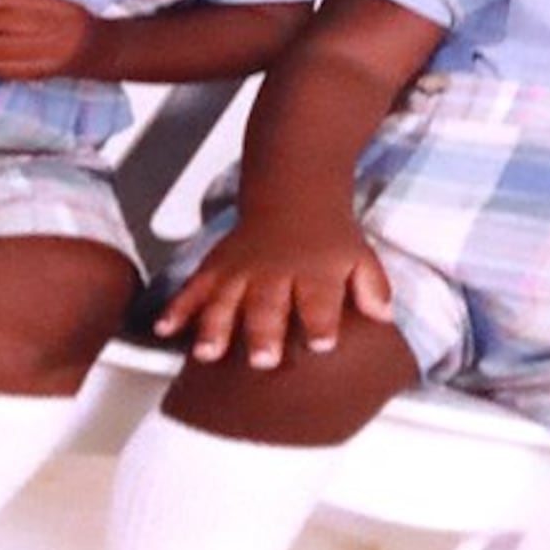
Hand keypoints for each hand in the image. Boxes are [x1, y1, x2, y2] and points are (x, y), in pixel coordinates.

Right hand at [158, 219, 390, 365]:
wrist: (294, 189)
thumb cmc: (329, 236)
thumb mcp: (360, 255)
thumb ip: (372, 287)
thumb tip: (385, 316)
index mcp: (316, 273)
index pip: (321, 301)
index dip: (322, 322)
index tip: (322, 344)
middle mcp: (277, 273)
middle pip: (270, 304)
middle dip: (264, 332)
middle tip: (262, 360)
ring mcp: (243, 270)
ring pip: (226, 298)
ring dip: (216, 325)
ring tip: (207, 354)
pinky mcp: (219, 267)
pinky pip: (194, 286)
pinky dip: (177, 307)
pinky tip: (163, 330)